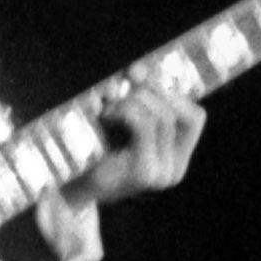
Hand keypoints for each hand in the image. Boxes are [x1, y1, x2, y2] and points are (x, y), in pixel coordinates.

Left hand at [63, 87, 206, 207]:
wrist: (66, 190)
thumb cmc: (90, 154)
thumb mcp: (118, 124)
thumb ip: (134, 99)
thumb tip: (138, 70)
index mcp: (175, 160)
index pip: (194, 117)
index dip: (172, 93)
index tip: (141, 80)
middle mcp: (174, 170)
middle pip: (175, 112)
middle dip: (146, 93)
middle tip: (116, 94)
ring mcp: (161, 173)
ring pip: (161, 116)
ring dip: (131, 102)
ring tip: (106, 109)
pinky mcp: (143, 171)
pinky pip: (143, 124)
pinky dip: (125, 110)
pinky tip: (105, 116)